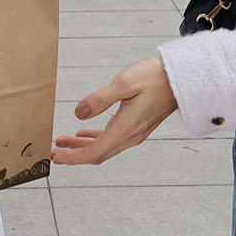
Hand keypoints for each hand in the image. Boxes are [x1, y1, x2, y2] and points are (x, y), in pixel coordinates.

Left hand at [52, 56, 177, 165]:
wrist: (180, 78)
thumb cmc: (156, 78)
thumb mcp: (125, 83)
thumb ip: (100, 99)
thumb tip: (78, 113)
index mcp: (127, 127)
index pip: (95, 151)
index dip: (73, 157)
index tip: (56, 157)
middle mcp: (131, 135)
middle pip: (98, 154)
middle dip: (74, 155)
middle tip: (55, 153)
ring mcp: (135, 133)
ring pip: (104, 147)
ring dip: (83, 147)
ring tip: (64, 142)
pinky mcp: (137, 127)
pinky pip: (112, 140)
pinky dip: (95, 140)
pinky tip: (84, 134)